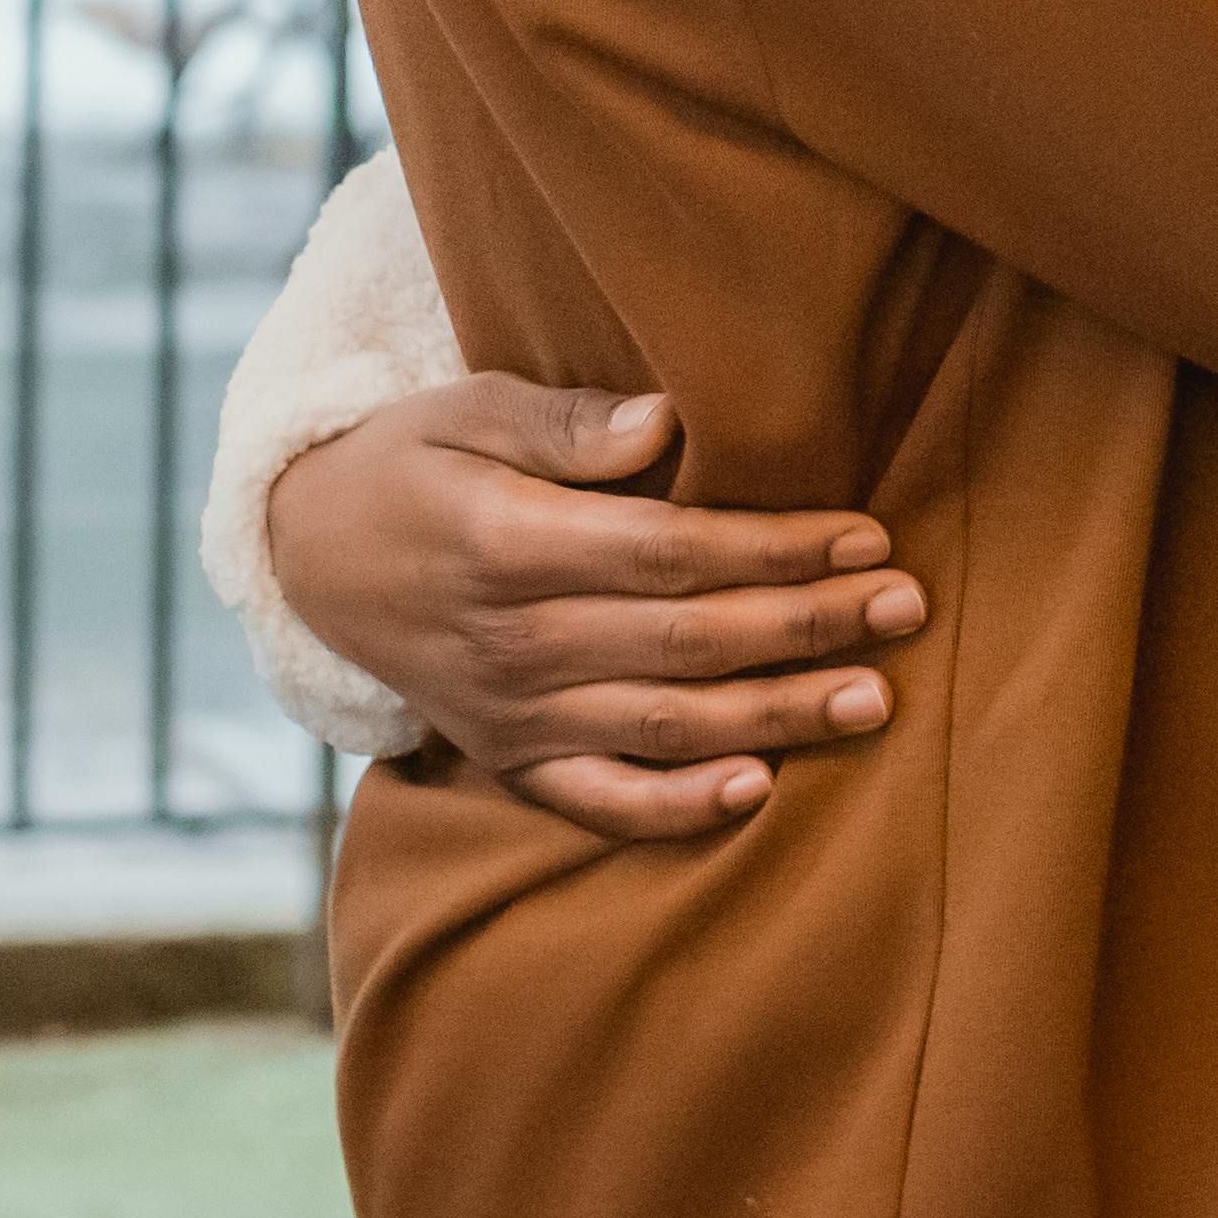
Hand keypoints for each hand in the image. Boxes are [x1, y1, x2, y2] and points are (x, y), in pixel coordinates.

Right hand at [267, 380, 928, 844]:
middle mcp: (512, 644)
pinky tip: (756, 792)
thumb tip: (668, 422)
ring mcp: (510, 714)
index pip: (670, 553)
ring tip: (876, 700)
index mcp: (507, 546)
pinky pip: (598, 801)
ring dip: (777, 716)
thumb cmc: (413, 461)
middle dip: (808, 626)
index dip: (775, 548)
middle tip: (907, 607)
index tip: (867, 534)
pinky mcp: (507, 759)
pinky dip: (676, 808)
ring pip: (665, 725)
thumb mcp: (467, 409)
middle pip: (688, 641)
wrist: (310, 557)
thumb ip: (567, 424)